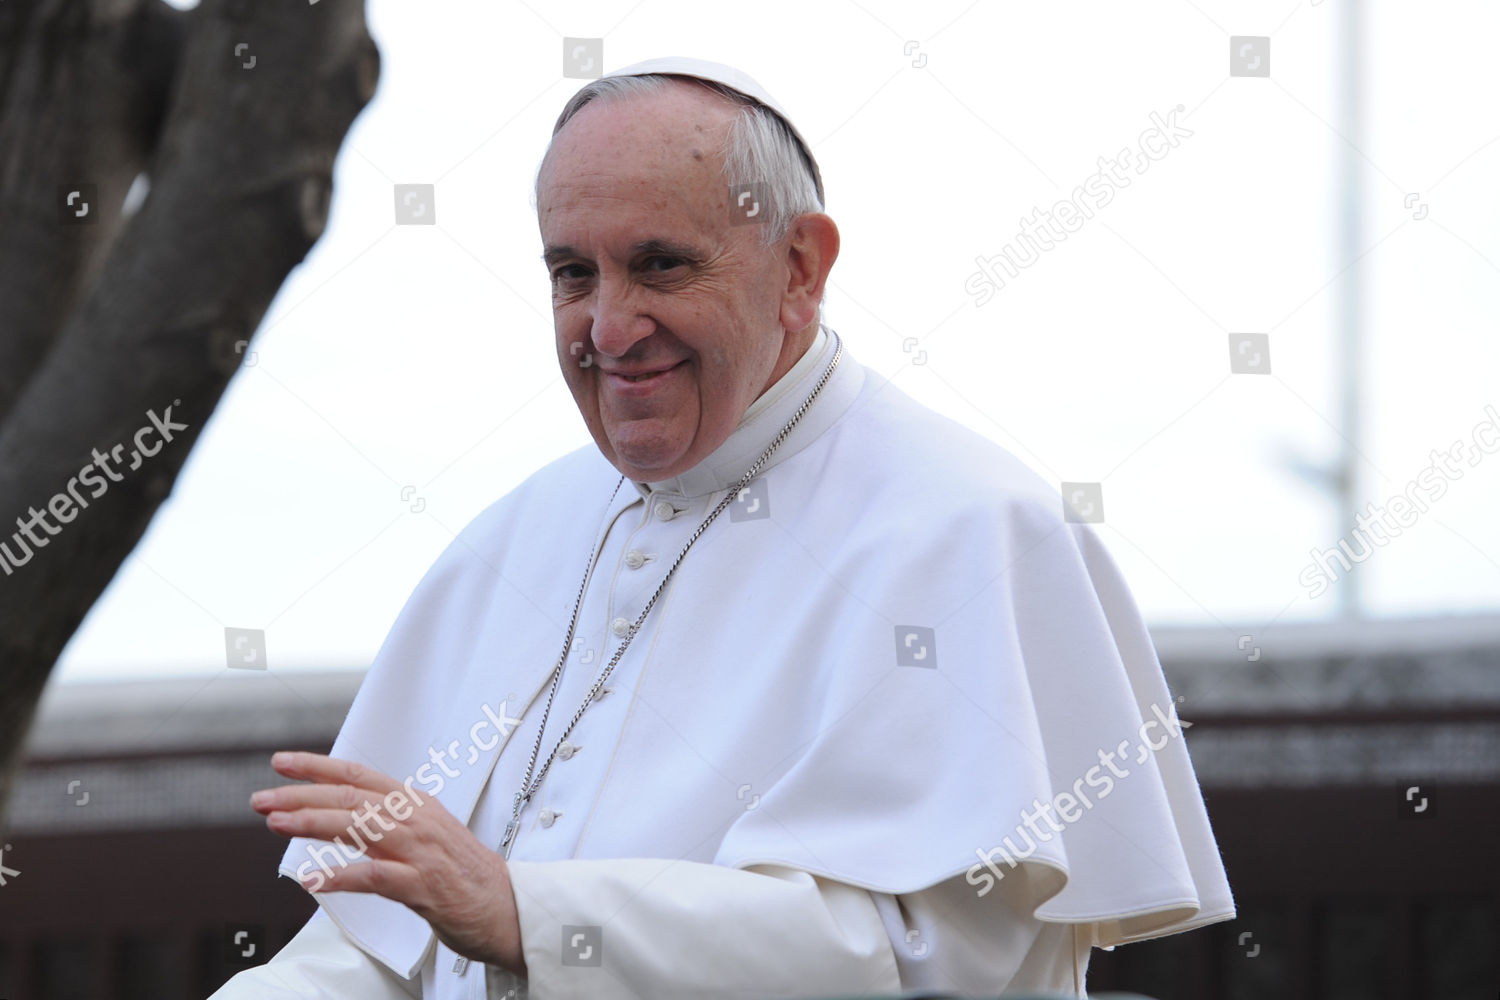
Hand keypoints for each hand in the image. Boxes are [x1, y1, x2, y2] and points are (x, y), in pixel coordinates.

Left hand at [251, 750, 525, 976]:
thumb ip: (389, 822)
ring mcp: (421, 851)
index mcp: (416, 804)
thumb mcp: (428, 834)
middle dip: (301, 796)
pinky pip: (375, 877)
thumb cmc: (465, 875)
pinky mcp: (424, 886)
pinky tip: (312, 880)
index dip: (318, 767)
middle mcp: (416, 820)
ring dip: (313, 824)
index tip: (282, 763)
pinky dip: (341, 877)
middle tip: (262, 799)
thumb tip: (345, 815)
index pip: (359, 776)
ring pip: (360, 827)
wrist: (509, 906)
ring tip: (277, 823)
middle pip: (350, 799)